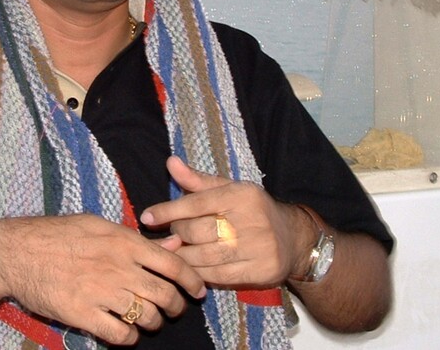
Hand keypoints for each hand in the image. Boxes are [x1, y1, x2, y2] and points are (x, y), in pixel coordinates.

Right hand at [0, 213, 205, 345]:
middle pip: (166, 295)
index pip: (173, 263)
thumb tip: (174, 242)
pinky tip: (125, 331)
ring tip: (147, 320)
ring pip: (148, 317)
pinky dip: (130, 337)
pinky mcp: (84, 314)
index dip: (192, 280)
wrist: (16, 252)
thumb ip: (138, 238)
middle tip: (172, 309)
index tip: (198, 290)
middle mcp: (118, 266)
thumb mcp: (99, 225)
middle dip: (176, 307)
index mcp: (124, 241)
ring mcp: (102, 292)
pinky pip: (122, 334)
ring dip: (153, 323)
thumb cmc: (58, 234)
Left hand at [140, 156, 300, 287]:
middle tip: (168, 237)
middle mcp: (251, 220)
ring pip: (206, 256)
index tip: (146, 217)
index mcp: (241, 194)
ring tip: (173, 254)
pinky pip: (220, 276)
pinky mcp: (261, 271)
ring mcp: (258, 248)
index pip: (196, 203)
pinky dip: (201, 273)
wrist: (292, 238)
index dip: (167, 211)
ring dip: (184, 257)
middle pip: (198, 231)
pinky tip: (192, 269)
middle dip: (177, 234)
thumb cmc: (252, 209)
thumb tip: (170, 162)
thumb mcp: (228, 188)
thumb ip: (197, 180)